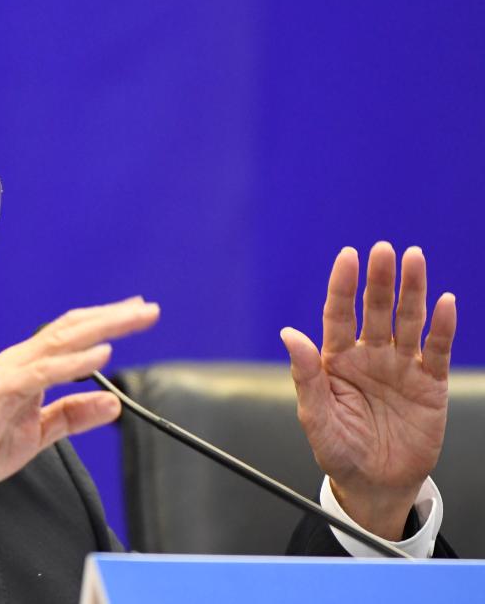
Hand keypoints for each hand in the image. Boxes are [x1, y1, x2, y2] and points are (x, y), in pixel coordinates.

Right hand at [0, 297, 159, 507]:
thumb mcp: (37, 435)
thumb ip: (71, 416)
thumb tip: (111, 403)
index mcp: (24, 369)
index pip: (69, 337)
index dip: (103, 323)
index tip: (134, 314)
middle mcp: (17, 362)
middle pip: (71, 329)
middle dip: (111, 317)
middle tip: (147, 307)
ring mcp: (8, 373)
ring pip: (61, 341)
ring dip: (101, 327)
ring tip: (133, 318)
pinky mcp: (2, 391)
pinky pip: (44, 371)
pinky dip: (74, 361)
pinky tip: (101, 354)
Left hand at [280, 242, 455, 539]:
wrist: (373, 484)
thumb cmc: (338, 449)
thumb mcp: (316, 416)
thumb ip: (305, 375)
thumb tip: (289, 333)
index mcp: (337, 359)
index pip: (339, 313)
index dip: (343, 285)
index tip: (348, 256)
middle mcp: (370, 356)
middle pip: (375, 310)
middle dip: (380, 280)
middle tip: (384, 250)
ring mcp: (401, 367)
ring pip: (407, 321)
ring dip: (412, 291)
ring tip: (415, 258)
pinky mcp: (429, 385)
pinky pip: (437, 350)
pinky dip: (442, 327)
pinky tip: (445, 303)